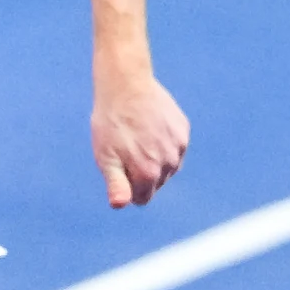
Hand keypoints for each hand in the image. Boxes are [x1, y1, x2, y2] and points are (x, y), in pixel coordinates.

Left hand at [94, 60, 188, 207]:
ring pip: (168, 167)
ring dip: (155, 158)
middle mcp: (169, 164)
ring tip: (138, 137)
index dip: (128, 186)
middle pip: (156, 183)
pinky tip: (149, 127)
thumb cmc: (110, 123)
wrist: (126, 85)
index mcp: (148, 174)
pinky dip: (164, 143)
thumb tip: (120, 205)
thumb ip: (116, 184)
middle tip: (126, 149)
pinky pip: (175, 148)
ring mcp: (179, 147)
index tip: (120, 167)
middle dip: (142, 173)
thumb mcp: (105, 157)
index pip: (142, 198)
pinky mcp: (183, 131)